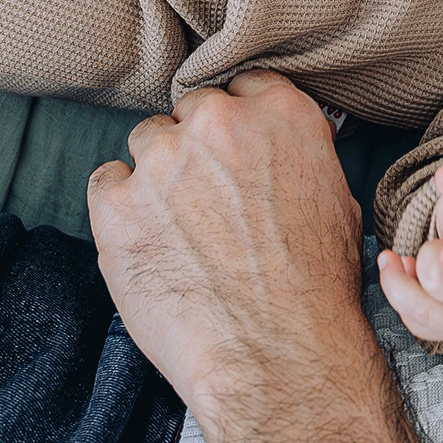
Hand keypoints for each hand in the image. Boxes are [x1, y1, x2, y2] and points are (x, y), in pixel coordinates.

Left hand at [86, 71, 376, 431]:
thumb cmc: (316, 291)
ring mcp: (161, 161)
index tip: (235, 150)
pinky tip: (150, 248)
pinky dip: (120, 212)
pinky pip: (106, 185)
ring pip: (145, 144)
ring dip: (156, 179)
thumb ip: (298, 155)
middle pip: (189, 114)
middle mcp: (218, 124)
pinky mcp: (116, 204)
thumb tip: (278, 150)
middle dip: (196, 151)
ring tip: (179, 234)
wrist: (278, 357)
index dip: (239, 121)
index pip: (245, 86)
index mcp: (280, 115)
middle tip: (208, 203)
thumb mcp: (336, 201)